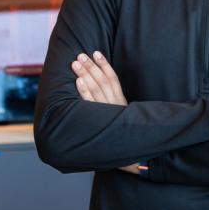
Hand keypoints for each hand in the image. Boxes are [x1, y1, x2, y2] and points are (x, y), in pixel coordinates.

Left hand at [71, 51, 138, 173]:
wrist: (132, 157)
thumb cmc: (124, 135)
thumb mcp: (121, 116)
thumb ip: (113, 101)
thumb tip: (101, 83)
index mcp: (121, 102)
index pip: (113, 78)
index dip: (104, 64)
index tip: (96, 52)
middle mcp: (115, 105)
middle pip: (102, 81)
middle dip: (91, 66)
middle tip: (80, 55)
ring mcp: (107, 113)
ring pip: (96, 89)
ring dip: (85, 74)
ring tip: (76, 63)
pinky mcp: (99, 121)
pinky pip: (91, 105)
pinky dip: (85, 92)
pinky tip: (78, 82)